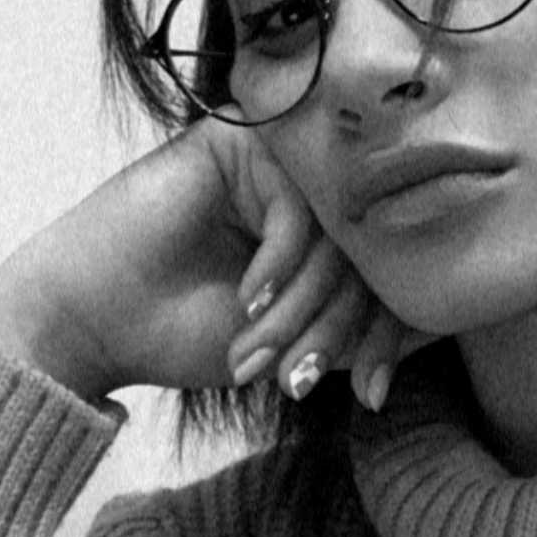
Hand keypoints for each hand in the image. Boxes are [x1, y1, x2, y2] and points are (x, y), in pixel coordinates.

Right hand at [0, 119, 421, 409]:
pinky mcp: (237, 142)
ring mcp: (275, 157)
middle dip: (340, 328)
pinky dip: (277, 269)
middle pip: (369, 251)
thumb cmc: (187, 332)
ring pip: (336, 235)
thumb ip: (359, 325)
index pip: (388, 269)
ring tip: (263, 356)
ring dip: (302, 309)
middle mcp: (310, 183)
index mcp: (329, 224)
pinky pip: (295, 210)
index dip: (386, 334)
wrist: (92, 324)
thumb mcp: (297, 340)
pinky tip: (246, 303)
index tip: (372, 393)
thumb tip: (445, 325)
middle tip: (303, 379)